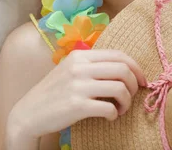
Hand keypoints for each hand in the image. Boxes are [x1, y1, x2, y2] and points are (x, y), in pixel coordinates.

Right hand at [8, 49, 146, 140]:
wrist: (29, 112)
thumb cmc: (53, 92)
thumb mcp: (69, 70)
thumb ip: (91, 65)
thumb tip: (124, 68)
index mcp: (79, 56)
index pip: (118, 55)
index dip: (136, 67)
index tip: (142, 80)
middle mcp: (79, 67)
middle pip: (123, 70)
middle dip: (135, 84)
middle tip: (132, 96)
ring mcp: (78, 86)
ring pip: (120, 89)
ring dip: (127, 102)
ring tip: (120, 109)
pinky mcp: (77, 105)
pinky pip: (109, 108)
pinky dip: (114, 114)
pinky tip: (109, 117)